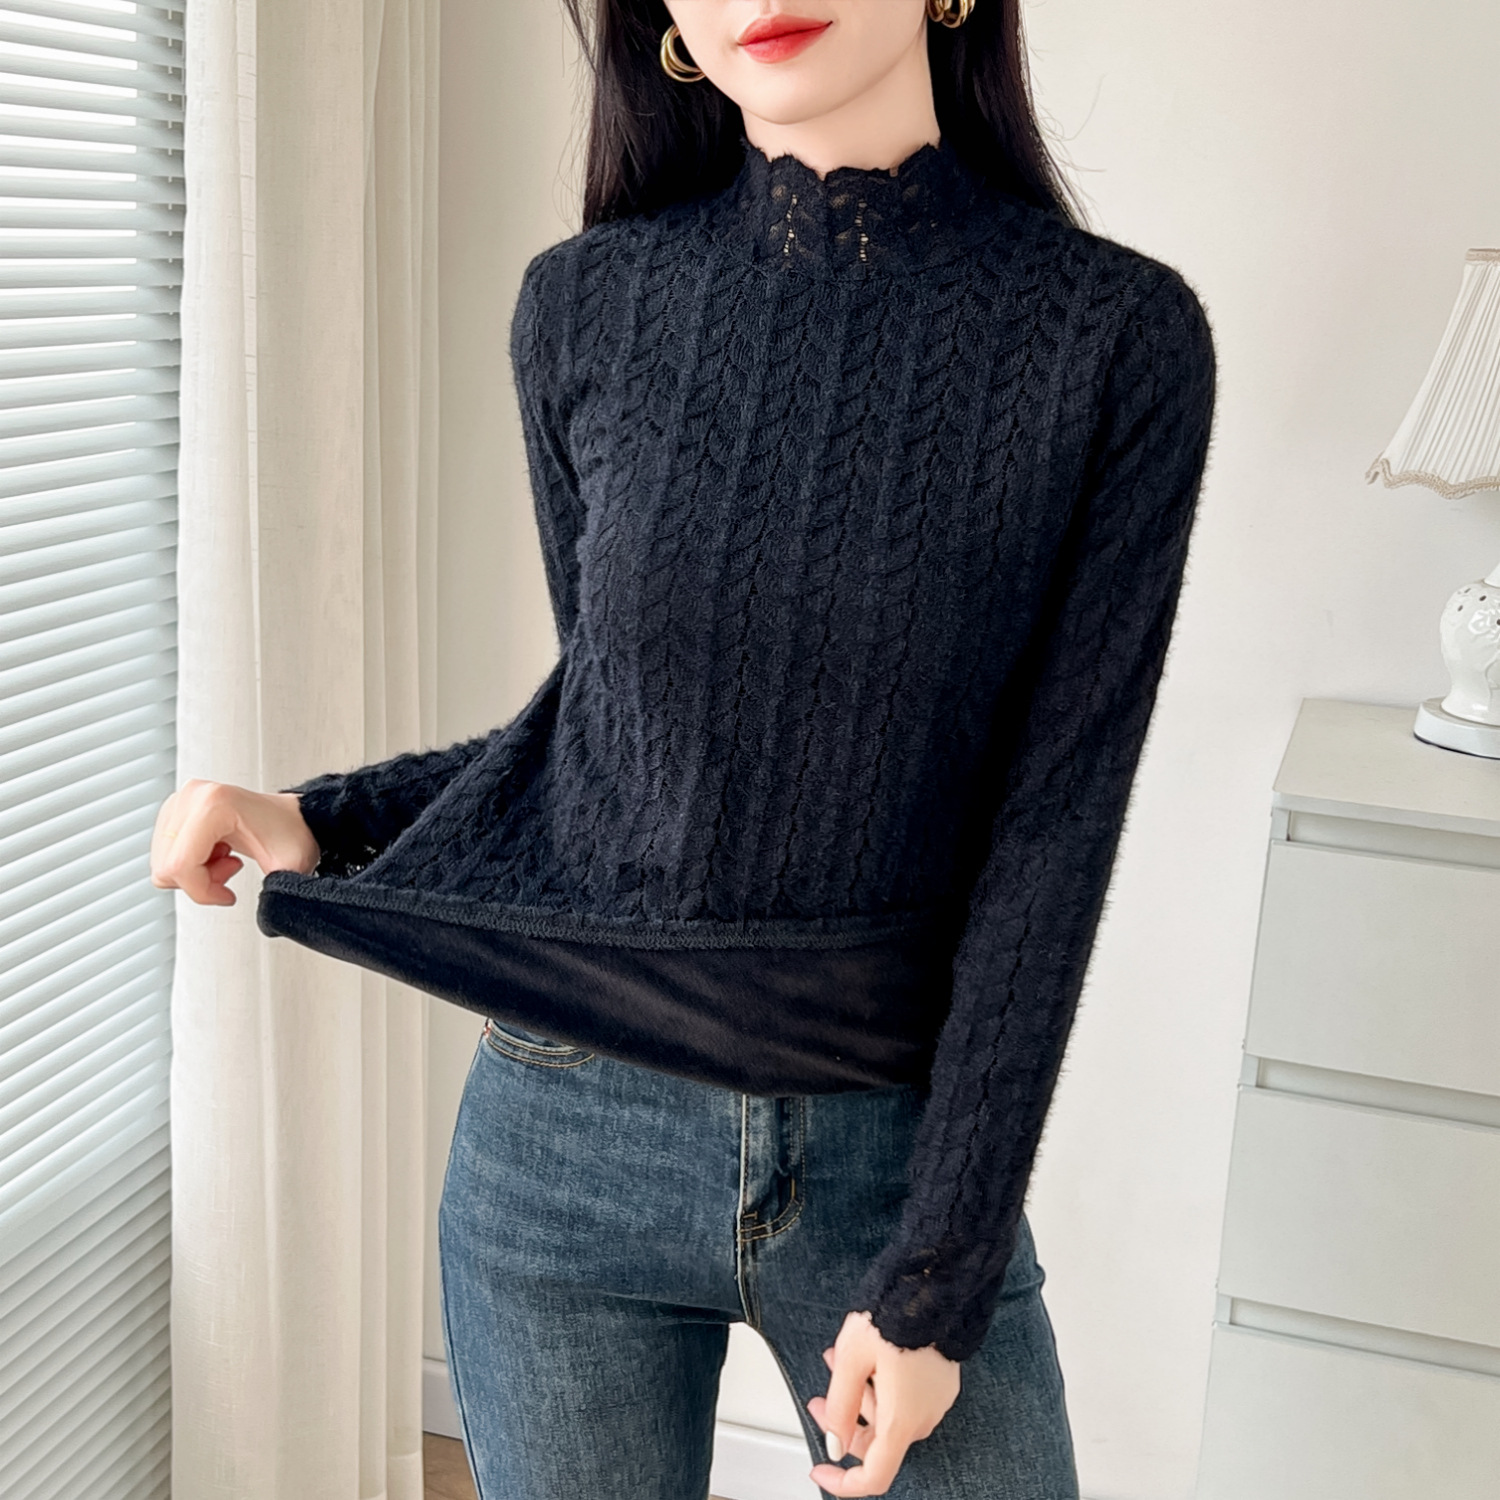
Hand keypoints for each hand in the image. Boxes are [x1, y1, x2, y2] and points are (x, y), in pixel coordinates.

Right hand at [150, 780, 320, 905]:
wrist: (293, 820)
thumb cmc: (292, 836)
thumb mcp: (289, 868)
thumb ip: (278, 895)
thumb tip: (268, 915)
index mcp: (215, 804)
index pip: (180, 865)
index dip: (202, 891)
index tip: (228, 895)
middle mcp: (193, 796)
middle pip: (167, 866)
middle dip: (200, 881)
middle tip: (231, 870)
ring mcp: (181, 801)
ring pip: (163, 863)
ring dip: (196, 874)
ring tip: (227, 860)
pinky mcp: (176, 810)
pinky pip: (165, 854)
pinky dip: (190, 865)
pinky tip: (217, 854)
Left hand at [805, 1310, 960, 1495]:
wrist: (934, 1284)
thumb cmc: (894, 1316)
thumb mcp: (851, 1359)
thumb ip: (840, 1406)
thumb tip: (833, 1443)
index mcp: (902, 1421)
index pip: (874, 1476)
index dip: (843, 1483)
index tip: (820, 1468)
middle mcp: (923, 1418)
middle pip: (877, 1442)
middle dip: (843, 1424)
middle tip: (819, 1399)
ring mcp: (935, 1399)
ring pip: (889, 1416)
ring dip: (859, 1398)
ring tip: (836, 1361)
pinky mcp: (940, 1381)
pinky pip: (906, 1398)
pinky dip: (880, 1388)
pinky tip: (865, 1359)